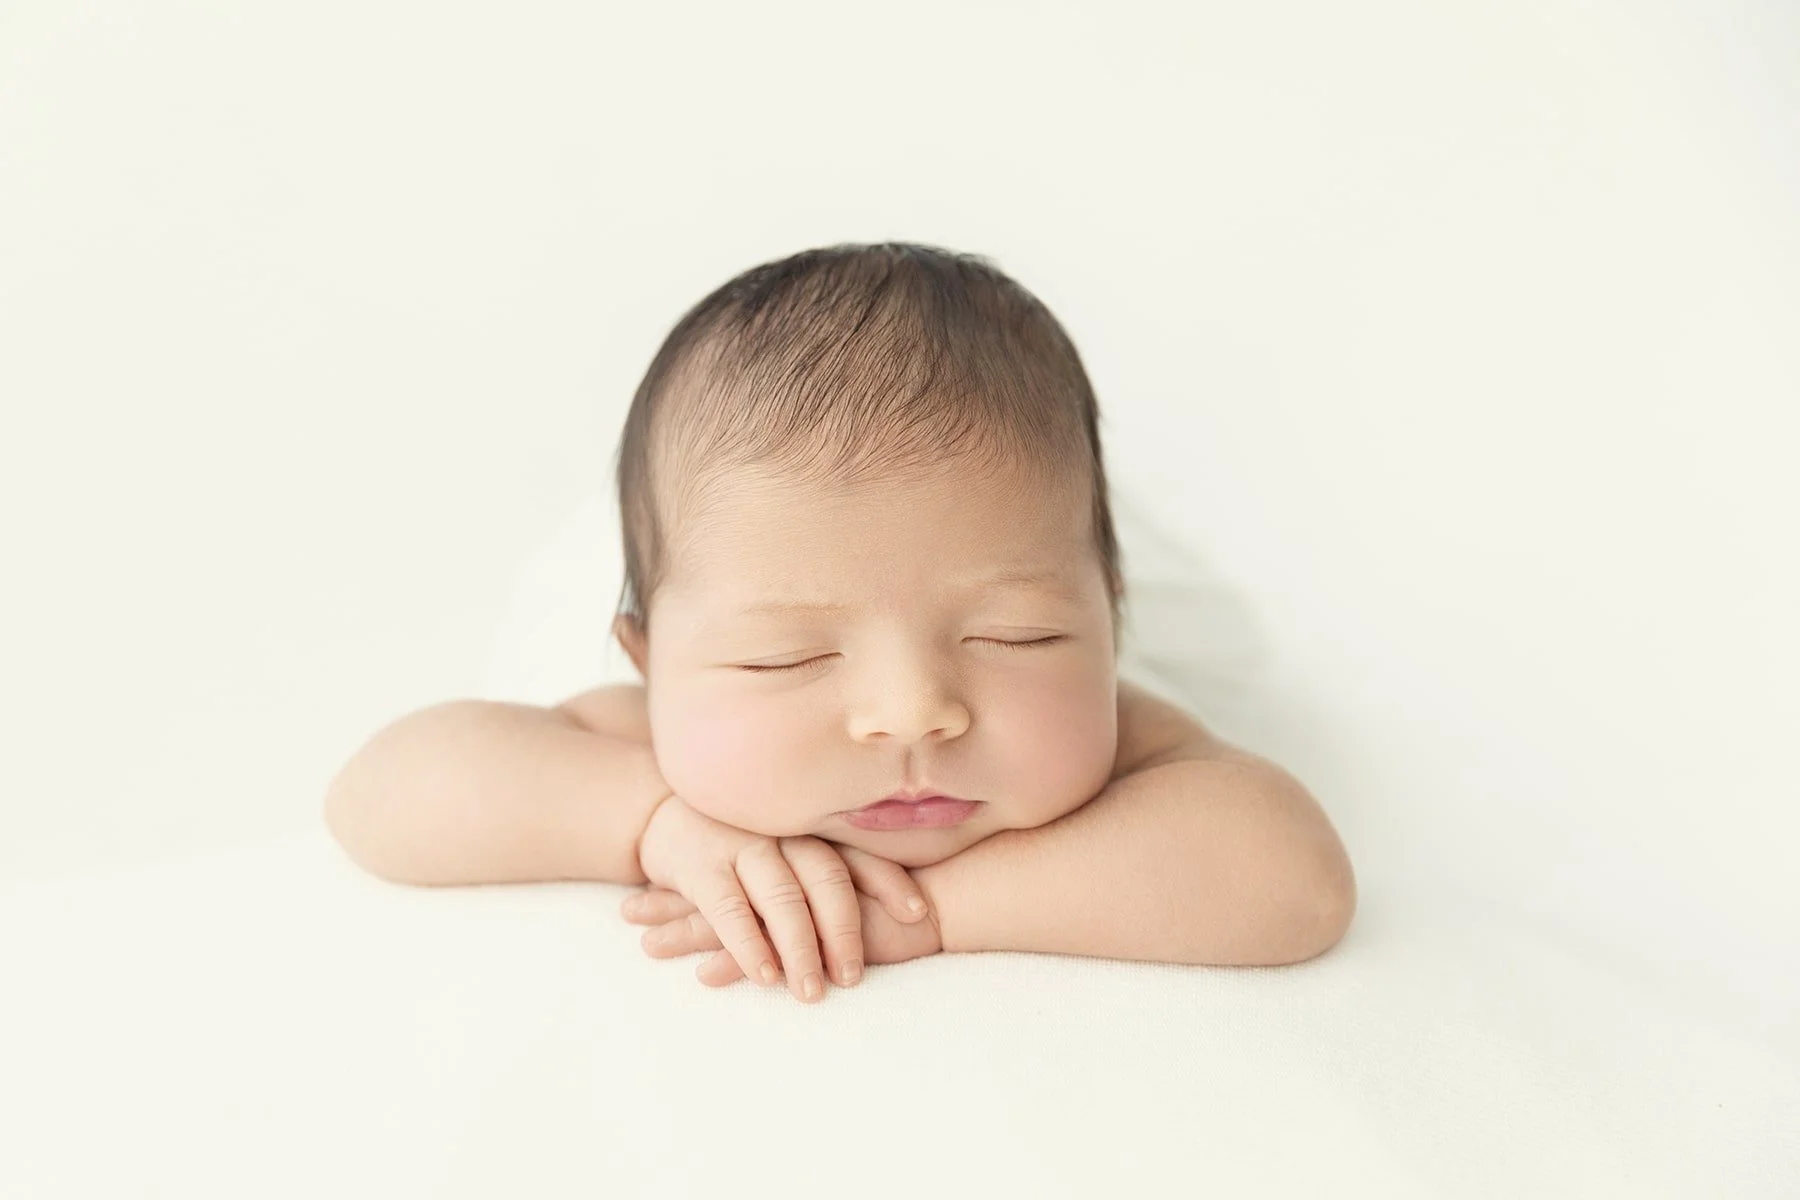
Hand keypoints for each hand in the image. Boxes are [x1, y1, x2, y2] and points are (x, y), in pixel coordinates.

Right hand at [634, 794, 931, 1002]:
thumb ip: (828, 867)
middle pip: (826, 879)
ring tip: (812, 991)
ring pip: (781, 898)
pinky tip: (764, 976)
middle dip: (844, 931)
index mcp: (809, 830)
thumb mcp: (789, 844)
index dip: (889, 882)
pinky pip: (729, 909)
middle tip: (853, 977)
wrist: (663, 814)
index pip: (858, 854)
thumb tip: (901, 904)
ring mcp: (743, 847)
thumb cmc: (744, 841)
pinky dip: (748, 944)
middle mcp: (782, 834)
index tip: (918, 914)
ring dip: (799, 949)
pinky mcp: (701, 867)